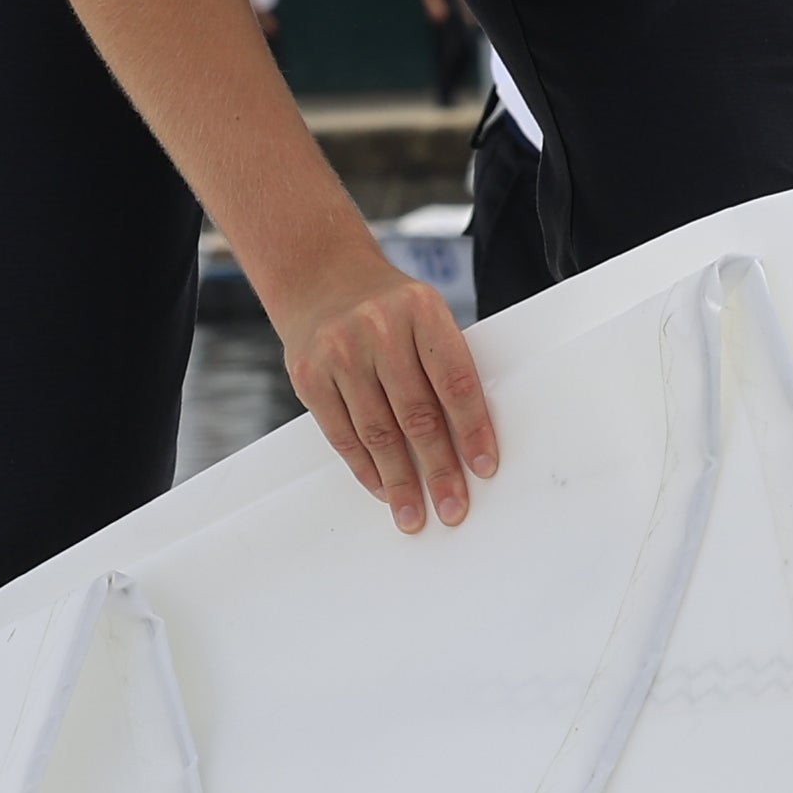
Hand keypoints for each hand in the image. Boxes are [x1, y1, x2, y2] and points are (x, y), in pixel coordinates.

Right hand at [269, 240, 494, 534]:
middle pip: (416, 415)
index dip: (472, 430)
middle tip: (453, 509)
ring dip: (400, 481)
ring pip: (377, 432)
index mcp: (421, 310)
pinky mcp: (308, 375)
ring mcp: (339, 352)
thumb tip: (468, 443)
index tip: (484, 469)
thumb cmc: (388, 308)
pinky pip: (342, 435)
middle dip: (438, 469)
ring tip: (414, 515)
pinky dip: (365, 468)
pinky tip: (383, 489)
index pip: (455, 381)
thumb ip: (443, 366)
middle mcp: (379, 328)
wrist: (321, 277)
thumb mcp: (424, 316)